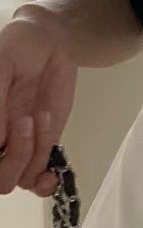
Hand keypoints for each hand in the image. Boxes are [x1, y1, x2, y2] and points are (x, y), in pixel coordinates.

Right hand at [0, 14, 77, 196]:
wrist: (50, 44)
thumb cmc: (17, 47)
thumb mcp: (2, 65)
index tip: (4, 136)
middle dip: (13, 159)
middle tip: (25, 121)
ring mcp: (16, 145)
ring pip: (17, 179)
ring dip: (33, 155)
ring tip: (41, 117)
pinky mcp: (40, 146)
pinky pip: (37, 180)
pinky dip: (44, 183)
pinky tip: (51, 174)